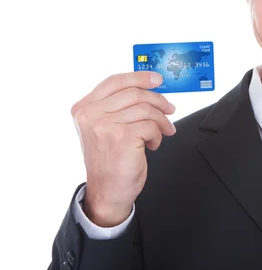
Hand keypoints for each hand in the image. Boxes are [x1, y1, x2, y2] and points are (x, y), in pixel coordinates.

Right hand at [71, 71, 176, 226]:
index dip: (139, 77)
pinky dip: (157, 134)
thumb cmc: (111, 160)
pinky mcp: (121, 136)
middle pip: (135, 93)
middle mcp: (90, 114)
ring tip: (162, 132)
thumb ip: (119, 106)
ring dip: (161, 121)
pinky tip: (152, 145)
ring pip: (146, 109)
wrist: (108, 192)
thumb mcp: (106, 127)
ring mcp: (104, 125)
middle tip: (170, 110)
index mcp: (84, 108)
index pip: (115, 81)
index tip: (158, 79)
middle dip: (158, 101)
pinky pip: (151, 125)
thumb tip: (149, 87)